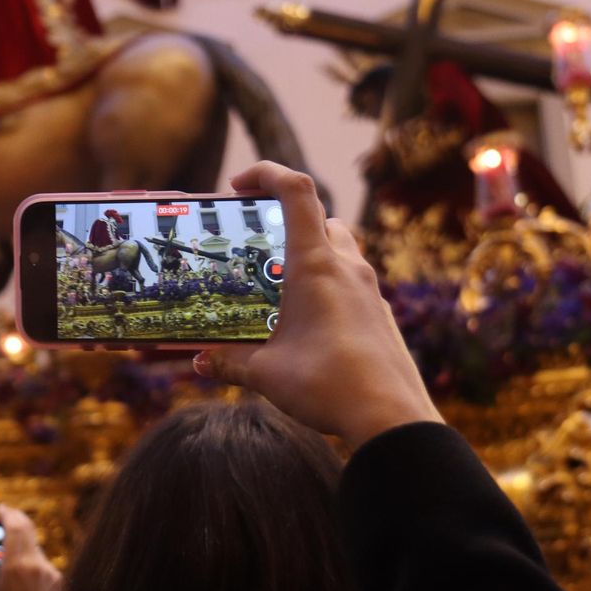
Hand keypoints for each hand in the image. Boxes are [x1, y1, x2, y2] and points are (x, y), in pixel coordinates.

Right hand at [0, 504, 65, 590]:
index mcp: (17, 566)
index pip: (16, 526)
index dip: (8, 513)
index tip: (0, 508)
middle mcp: (37, 564)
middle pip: (29, 531)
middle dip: (16, 523)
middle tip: (3, 521)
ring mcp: (51, 572)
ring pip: (35, 549)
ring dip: (21, 547)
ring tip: (6, 560)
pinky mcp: (58, 581)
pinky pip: (42, 565)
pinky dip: (30, 564)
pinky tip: (21, 581)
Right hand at [194, 161, 441, 446]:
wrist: (390, 418)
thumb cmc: (326, 385)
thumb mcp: (265, 373)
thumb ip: (229, 361)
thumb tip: (200, 361)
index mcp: (315, 264)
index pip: (296, 190)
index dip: (266, 173)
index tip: (238, 185)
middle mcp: (346, 266)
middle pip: (321, 218)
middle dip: (286, 221)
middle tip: (256, 244)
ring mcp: (369, 290)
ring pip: (341, 249)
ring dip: (310, 254)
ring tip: (280, 287)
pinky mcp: (380, 314)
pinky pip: (352, 284)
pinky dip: (328, 288)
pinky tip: (309, 324)